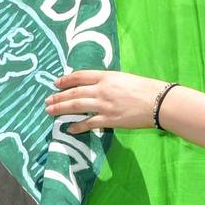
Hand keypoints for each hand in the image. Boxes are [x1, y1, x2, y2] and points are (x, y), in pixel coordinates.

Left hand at [46, 70, 172, 132]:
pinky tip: (69, 129)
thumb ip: (107, 81)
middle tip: (47, 101)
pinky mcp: (109, 119)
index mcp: (106, 76)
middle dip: (58, 97)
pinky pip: (89, 123)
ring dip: (61, 109)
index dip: (66, 80)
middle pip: (74, 92)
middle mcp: (102, 89)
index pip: (80, 76)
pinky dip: (77, 126)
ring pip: (76, 106)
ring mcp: (104, 105)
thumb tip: (94, 87)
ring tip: (50, 112)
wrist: (158, 101)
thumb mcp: (123, 78)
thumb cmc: (145, 88)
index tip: (56, 83)